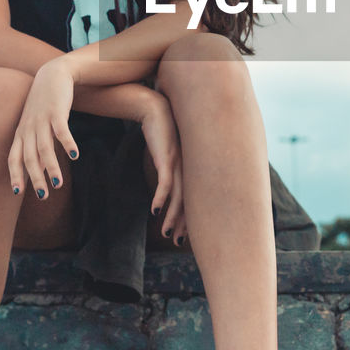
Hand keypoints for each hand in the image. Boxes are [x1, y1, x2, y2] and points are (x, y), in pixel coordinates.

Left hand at [8, 59, 77, 199]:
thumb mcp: (34, 125)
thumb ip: (34, 145)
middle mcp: (29, 128)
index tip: (18, 193)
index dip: (15, 174)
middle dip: (34, 178)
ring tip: (58, 183)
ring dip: (50, 167)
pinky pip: (61, 131)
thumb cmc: (43, 104)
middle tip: (42, 196)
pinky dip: (67, 144)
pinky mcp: (57, 112)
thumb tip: (37, 170)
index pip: (13, 157)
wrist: (51, 75)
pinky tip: (74, 156)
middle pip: (29, 157)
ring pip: (44, 148)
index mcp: (21, 133)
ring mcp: (42, 120)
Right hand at [140, 92, 185, 245]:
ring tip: (167, 234)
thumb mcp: (168, 151)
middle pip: (190, 201)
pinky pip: (166, 182)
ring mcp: (179, 163)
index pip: (195, 198)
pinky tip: (155, 210)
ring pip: (179, 196)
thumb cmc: (160, 130)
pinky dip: (161, 197)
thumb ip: (170, 166)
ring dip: (172, 216)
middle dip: (184, 223)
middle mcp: (188, 167)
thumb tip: (167, 183)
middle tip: (179, 242)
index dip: (190, 217)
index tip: (185, 234)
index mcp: (191, 168)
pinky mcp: (167, 157)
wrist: (154, 107)